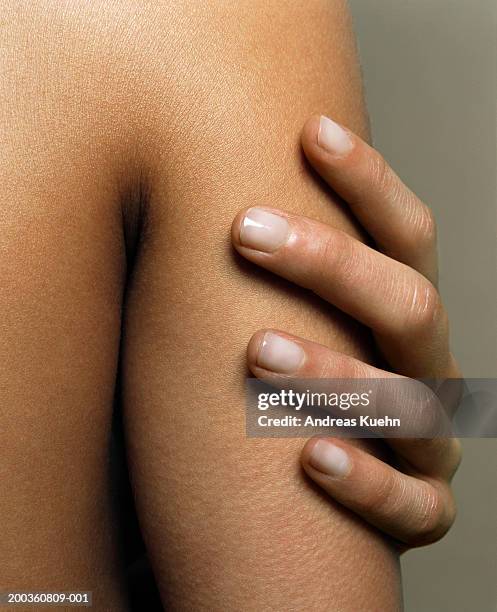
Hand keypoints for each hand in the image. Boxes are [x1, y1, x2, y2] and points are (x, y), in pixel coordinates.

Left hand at [231, 115, 460, 548]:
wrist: (311, 484)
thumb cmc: (292, 385)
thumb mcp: (297, 320)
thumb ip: (282, 276)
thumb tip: (226, 195)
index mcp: (403, 315)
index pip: (406, 236)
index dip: (370, 181)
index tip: (311, 132)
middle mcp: (428, 369)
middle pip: (409, 303)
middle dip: (333, 263)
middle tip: (247, 231)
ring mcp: (431, 443)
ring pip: (407, 402)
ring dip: (334, 372)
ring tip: (258, 351)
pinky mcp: (422, 511)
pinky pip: (411, 506)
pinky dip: (367, 482)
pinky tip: (313, 460)